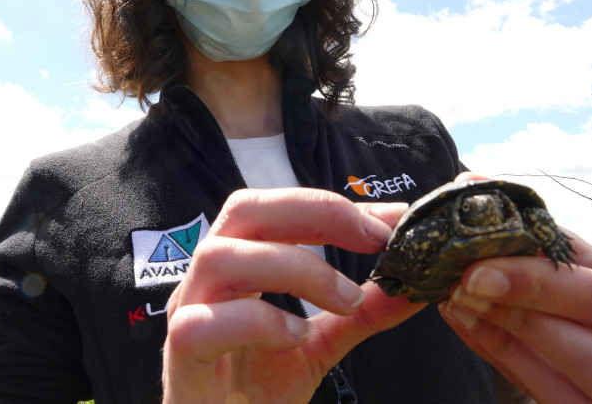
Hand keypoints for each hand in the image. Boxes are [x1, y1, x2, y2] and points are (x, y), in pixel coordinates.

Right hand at [161, 188, 421, 403]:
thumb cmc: (256, 390)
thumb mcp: (318, 343)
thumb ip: (359, 314)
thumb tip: (411, 287)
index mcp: (236, 265)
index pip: (276, 209)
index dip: (333, 206)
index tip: (391, 221)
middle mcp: (206, 280)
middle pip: (243, 209)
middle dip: (315, 212)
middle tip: (373, 240)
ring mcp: (188, 315)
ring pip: (220, 257)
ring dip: (295, 267)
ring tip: (345, 300)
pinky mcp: (180, 361)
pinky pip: (202, 324)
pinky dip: (258, 321)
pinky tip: (297, 337)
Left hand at [440, 228, 591, 402]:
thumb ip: (556, 242)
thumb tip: (481, 190)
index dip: (542, 288)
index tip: (480, 269)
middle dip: (521, 323)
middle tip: (461, 287)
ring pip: (568, 393)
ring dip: (502, 345)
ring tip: (455, 302)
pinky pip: (544, 398)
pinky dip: (501, 359)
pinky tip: (468, 325)